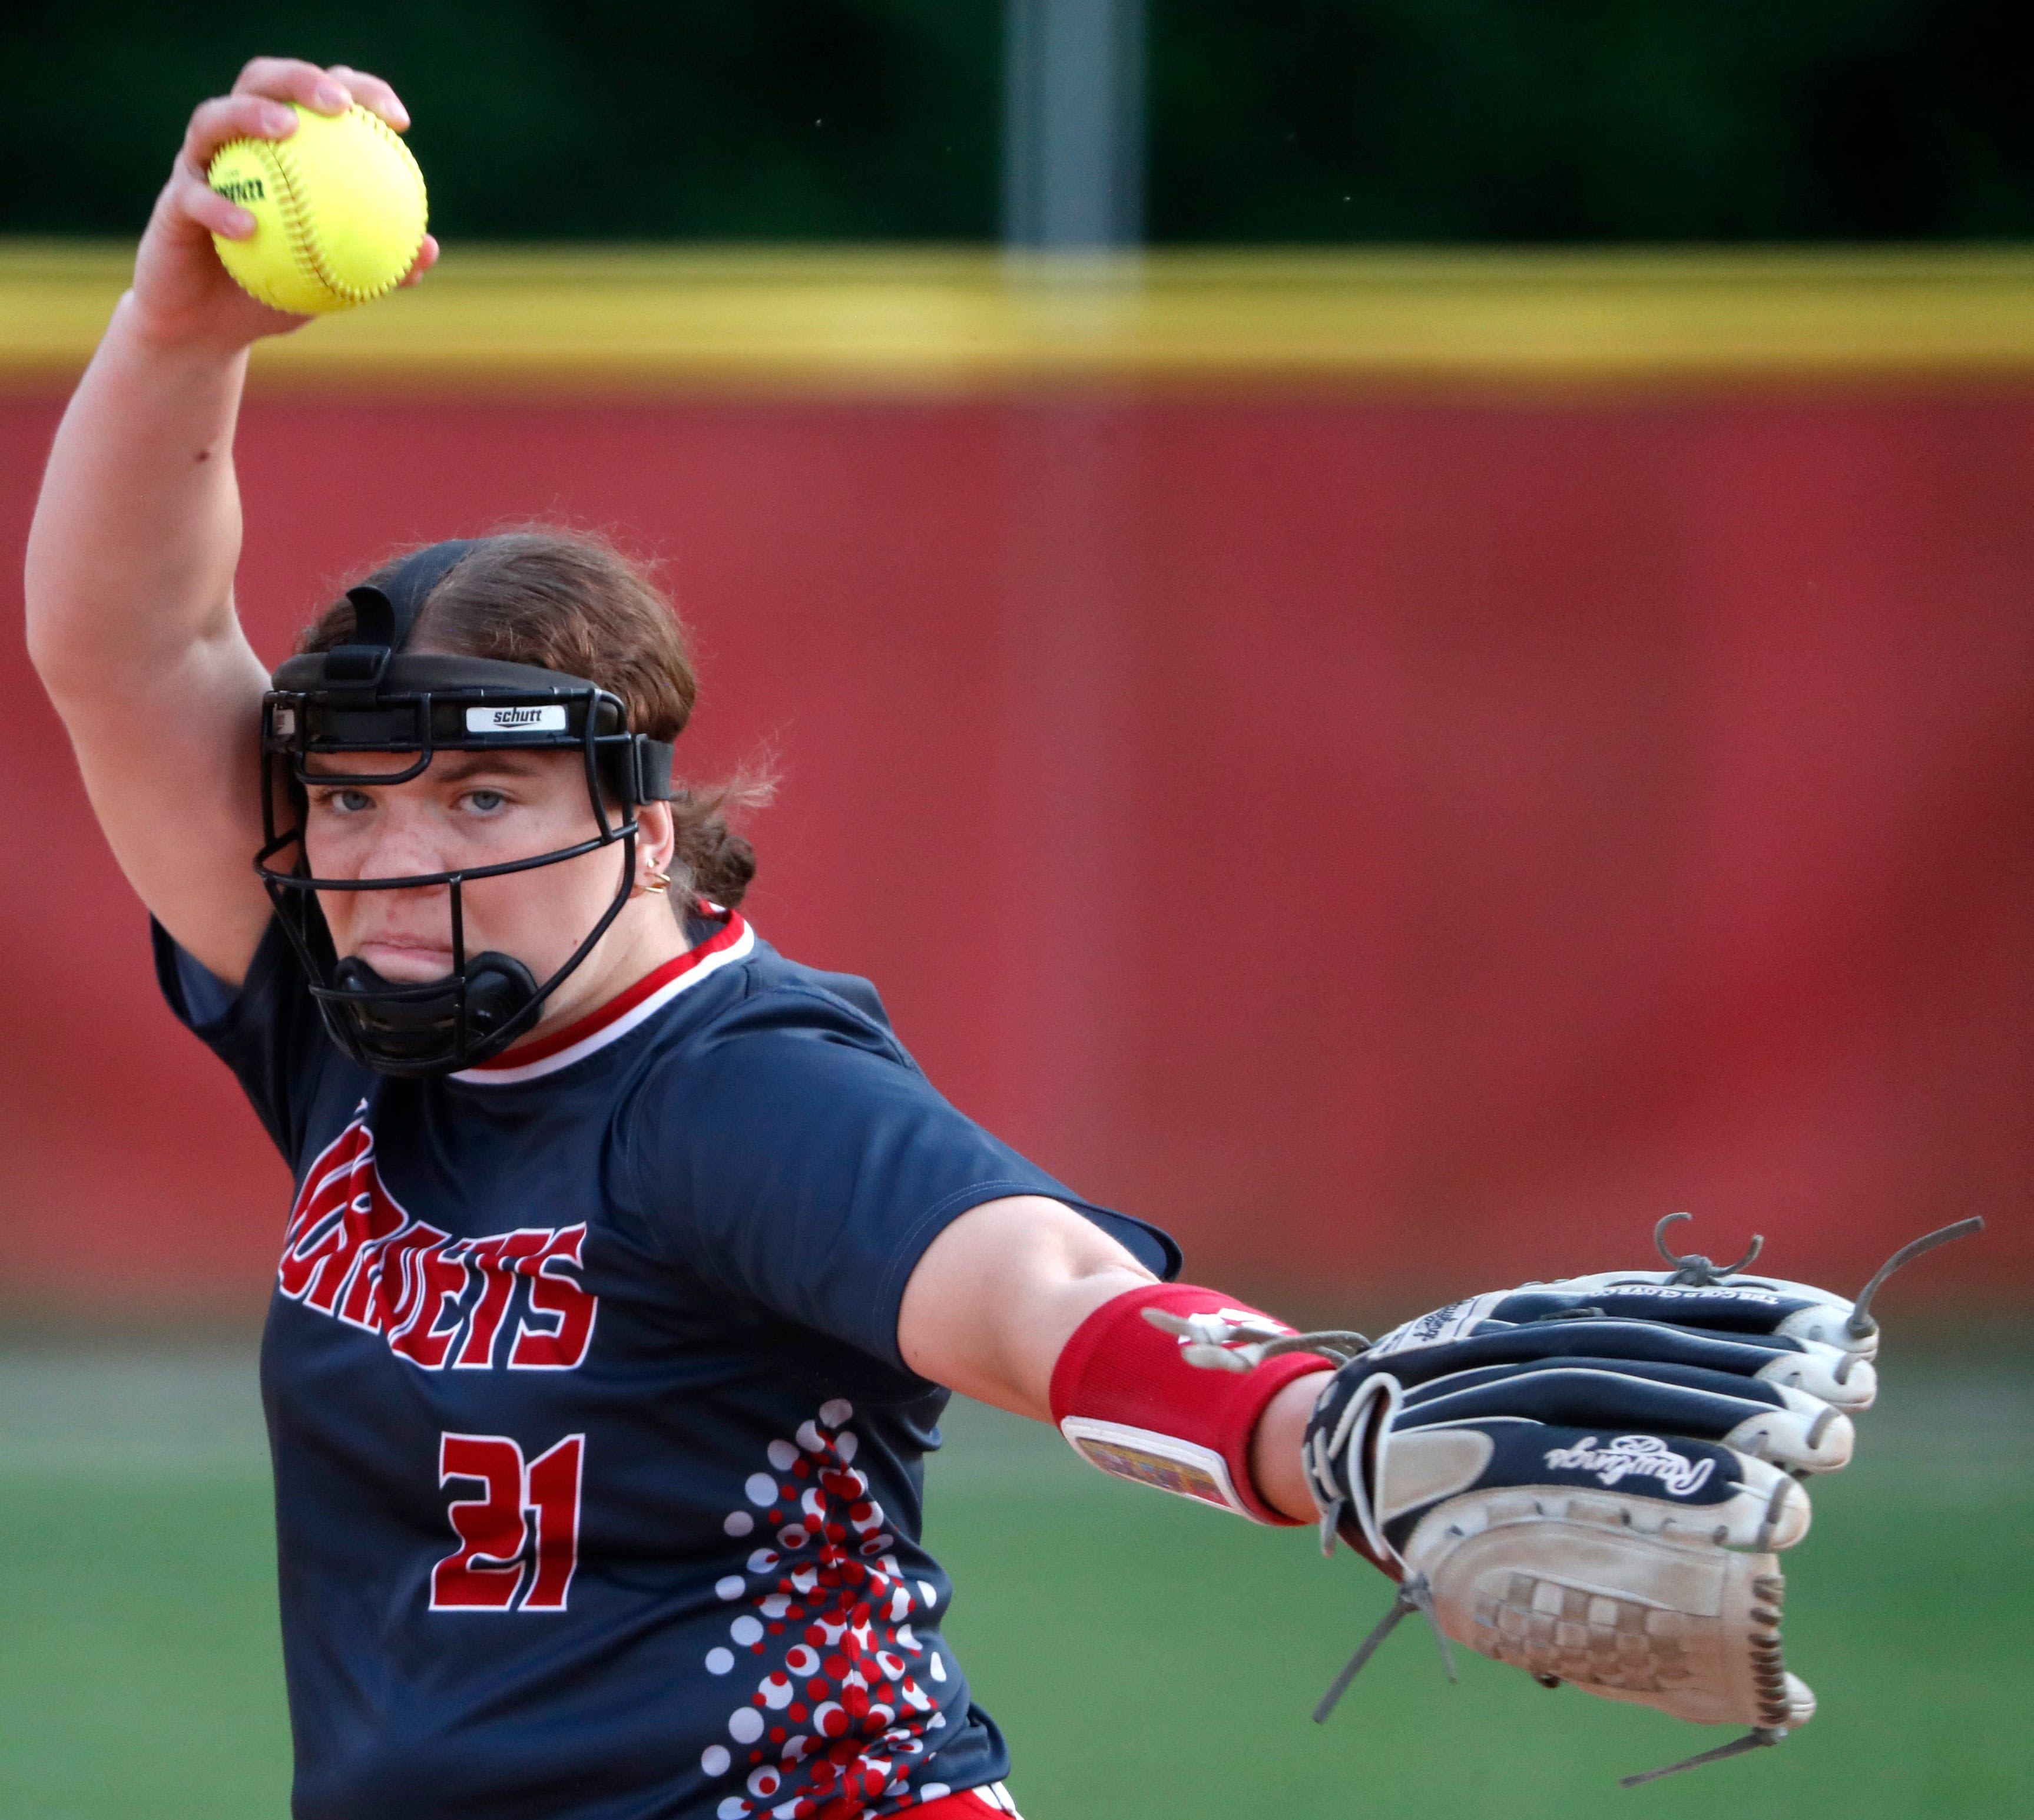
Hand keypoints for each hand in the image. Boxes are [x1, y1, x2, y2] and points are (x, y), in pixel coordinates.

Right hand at [130, 58, 438, 352]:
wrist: (210, 329)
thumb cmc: (277, 294)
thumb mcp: (337, 284)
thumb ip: (379, 262)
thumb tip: (429, 250)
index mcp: (281, 149)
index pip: (319, 100)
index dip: (359, 91)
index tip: (398, 119)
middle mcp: (236, 143)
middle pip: (261, 82)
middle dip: (300, 78)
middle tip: (338, 103)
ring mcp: (198, 166)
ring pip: (214, 118)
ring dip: (250, 114)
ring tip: (285, 128)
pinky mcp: (171, 202)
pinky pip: (193, 196)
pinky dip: (220, 206)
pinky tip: (250, 225)